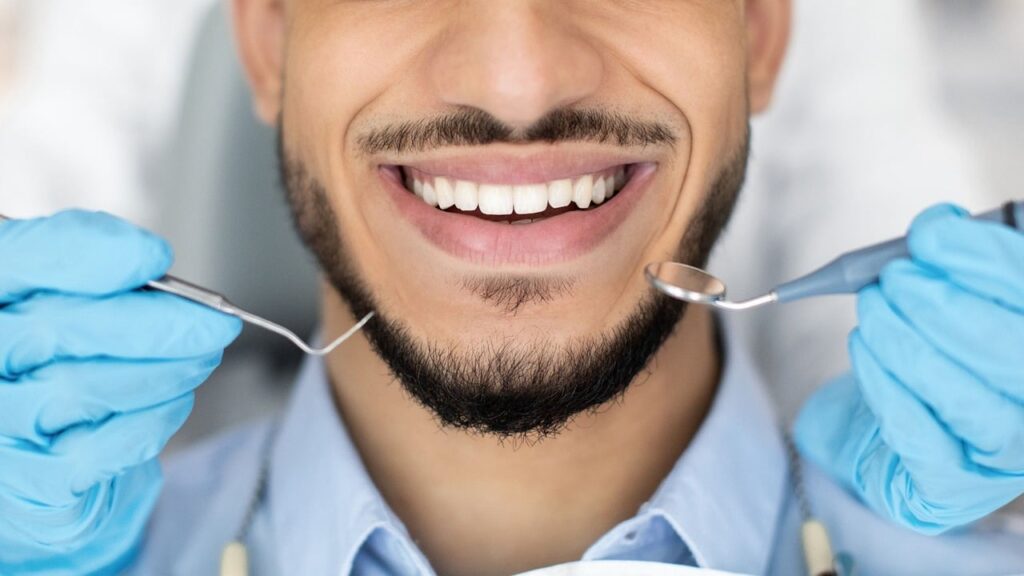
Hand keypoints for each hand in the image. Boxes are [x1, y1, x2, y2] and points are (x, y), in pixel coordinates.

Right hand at [0, 211, 240, 573]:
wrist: (52, 450)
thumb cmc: (69, 359)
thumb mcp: (79, 302)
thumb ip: (103, 279)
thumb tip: (156, 270)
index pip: (17, 257)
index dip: (88, 252)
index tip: (156, 257)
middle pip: (54, 325)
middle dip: (155, 323)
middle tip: (217, 325)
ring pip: (78, 387)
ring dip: (163, 372)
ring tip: (201, 360)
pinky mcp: (26, 483)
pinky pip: (94, 449)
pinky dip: (150, 422)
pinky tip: (174, 403)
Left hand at [794, 203, 1023, 533]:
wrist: (904, 418)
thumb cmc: (940, 345)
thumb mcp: (955, 294)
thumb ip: (957, 263)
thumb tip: (938, 229)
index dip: (983, 261)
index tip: (930, 235)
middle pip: (1007, 352)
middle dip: (940, 304)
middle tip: (893, 277)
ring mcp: (1006, 455)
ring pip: (960, 394)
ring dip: (903, 339)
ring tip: (872, 306)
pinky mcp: (951, 489)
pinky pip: (916, 433)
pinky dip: (882, 381)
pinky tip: (864, 346)